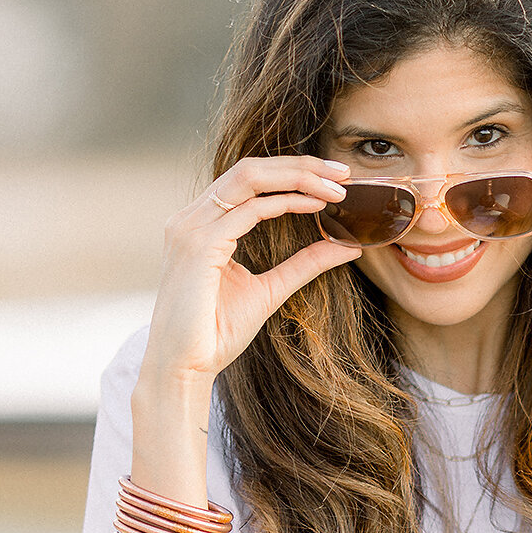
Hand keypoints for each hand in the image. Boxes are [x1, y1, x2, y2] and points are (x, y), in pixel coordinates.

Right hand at [142, 155, 360, 387]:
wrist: (184, 367)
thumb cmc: (216, 333)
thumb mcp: (270, 290)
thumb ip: (304, 264)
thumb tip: (347, 245)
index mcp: (203, 225)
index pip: (250, 181)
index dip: (294, 173)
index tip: (336, 180)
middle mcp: (192, 219)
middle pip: (251, 169)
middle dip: (301, 165)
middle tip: (343, 173)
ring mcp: (191, 228)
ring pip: (249, 178)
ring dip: (298, 177)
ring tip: (336, 187)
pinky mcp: (198, 246)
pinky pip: (248, 210)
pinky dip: (285, 203)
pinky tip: (315, 206)